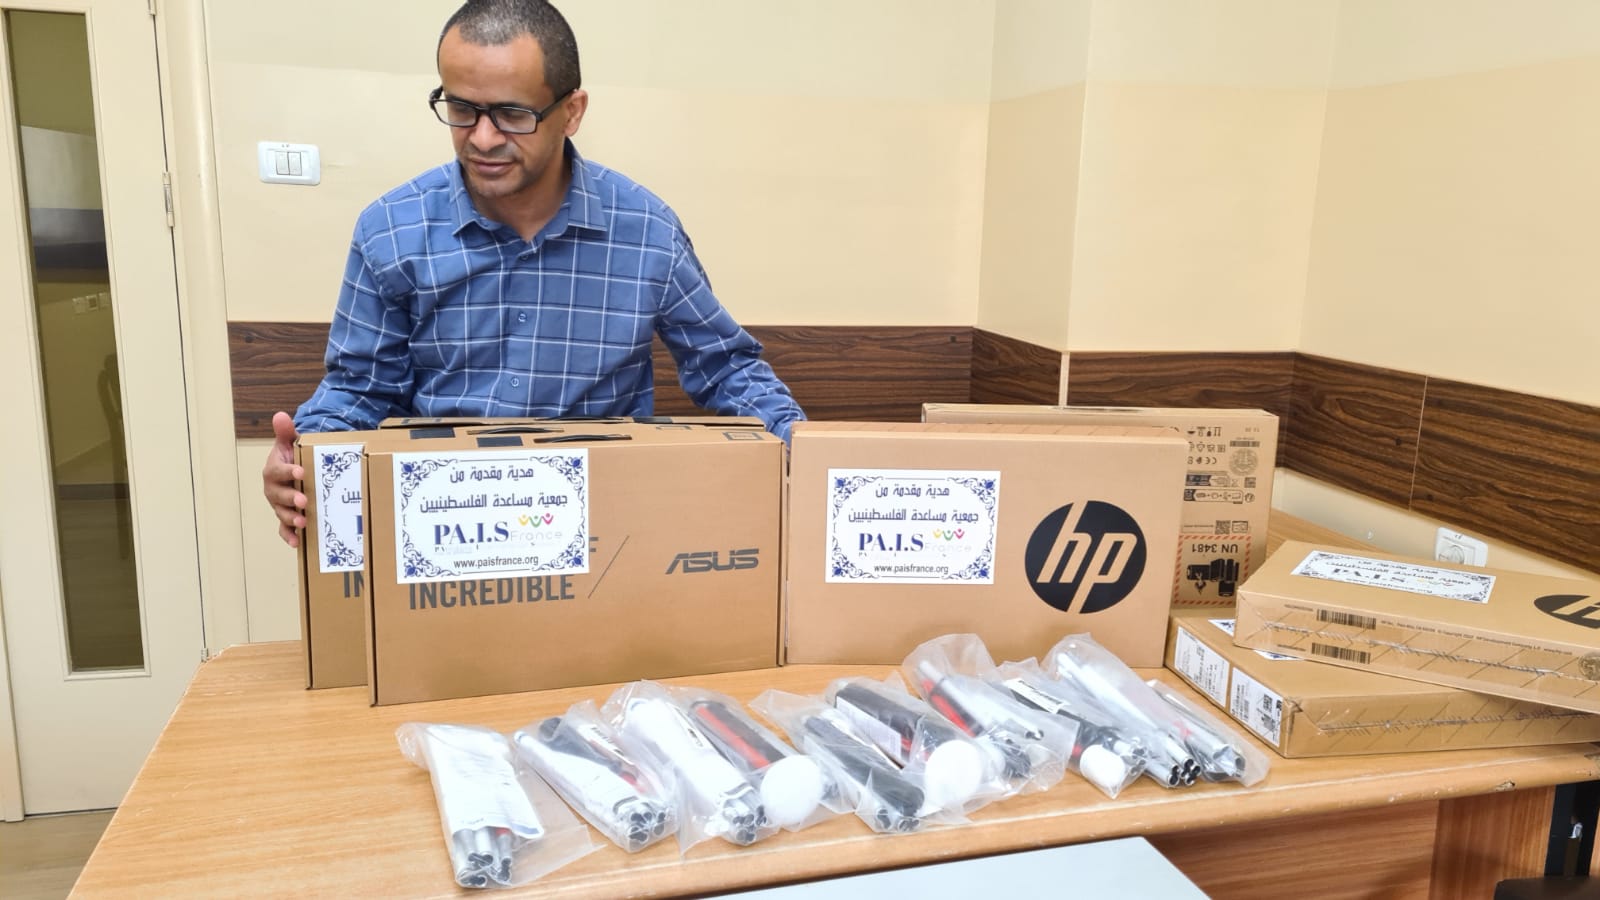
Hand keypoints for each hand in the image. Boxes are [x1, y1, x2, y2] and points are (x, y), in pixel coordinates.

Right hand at [263, 411, 305, 547]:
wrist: (297, 469)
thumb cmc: (294, 457)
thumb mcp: (291, 443)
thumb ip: (286, 432)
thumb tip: (280, 416)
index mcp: (274, 470)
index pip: (277, 470)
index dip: (287, 471)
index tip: (300, 470)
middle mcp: (273, 489)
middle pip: (277, 495)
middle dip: (289, 497)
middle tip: (303, 499)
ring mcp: (279, 505)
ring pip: (281, 513)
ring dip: (290, 518)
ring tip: (302, 521)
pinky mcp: (286, 517)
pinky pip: (284, 529)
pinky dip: (288, 536)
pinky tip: (297, 542)